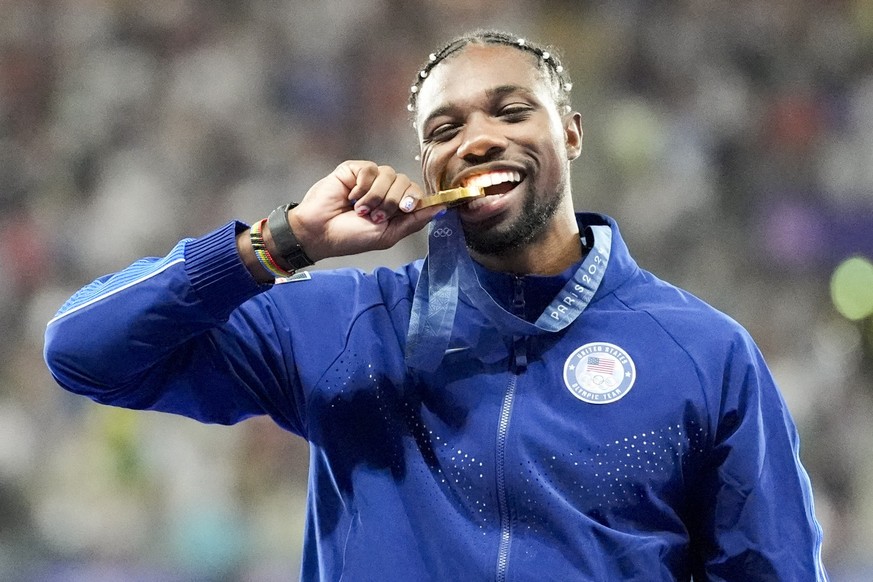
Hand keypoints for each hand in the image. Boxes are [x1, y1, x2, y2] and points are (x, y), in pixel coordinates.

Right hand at [287, 161, 443, 260]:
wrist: (321, 232)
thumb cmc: (352, 237)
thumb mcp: (388, 235)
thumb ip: (414, 221)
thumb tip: (442, 208)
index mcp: (396, 206)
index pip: (417, 193)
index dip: (414, 199)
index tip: (405, 209)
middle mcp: (386, 189)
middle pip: (406, 182)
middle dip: (392, 203)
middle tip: (375, 216)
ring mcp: (370, 178)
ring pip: (390, 175)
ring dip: (375, 198)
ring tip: (360, 210)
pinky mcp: (355, 169)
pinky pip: (371, 171)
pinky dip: (362, 188)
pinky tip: (351, 197)